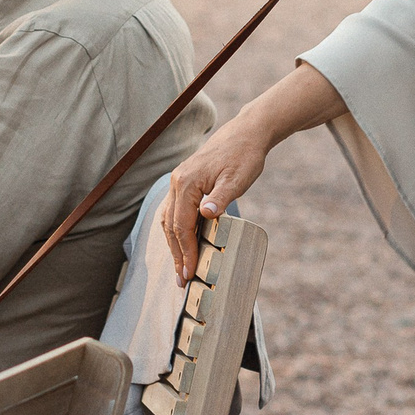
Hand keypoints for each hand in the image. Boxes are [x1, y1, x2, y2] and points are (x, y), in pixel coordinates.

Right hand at [161, 119, 271, 281]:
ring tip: (181, 267)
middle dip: (177, 254)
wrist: (245, 134)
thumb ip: (221, 198)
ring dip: (174, 244)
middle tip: (182, 280)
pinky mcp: (185, 181)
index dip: (185, 251)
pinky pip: (174, 210)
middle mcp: (177, 182)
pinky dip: (176, 229)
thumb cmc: (244, 156)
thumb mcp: (237, 179)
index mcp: (187, 183)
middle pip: (171, 225)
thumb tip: (206, 215)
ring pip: (169, 218)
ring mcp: (178, 181)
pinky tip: (182, 242)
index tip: (189, 273)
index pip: (181, 225)